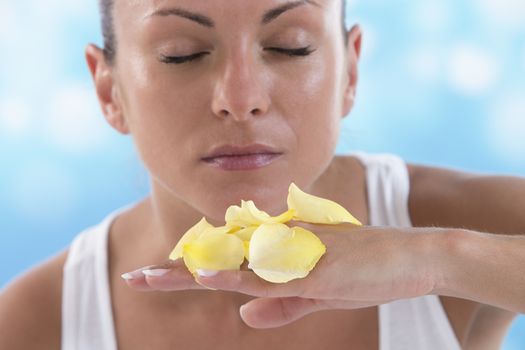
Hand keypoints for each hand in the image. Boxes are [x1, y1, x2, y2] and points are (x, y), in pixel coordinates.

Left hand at [123, 224, 439, 327]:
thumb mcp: (317, 292)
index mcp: (282, 253)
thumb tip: (242, 315)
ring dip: (195, 271)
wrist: (415, 259)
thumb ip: (280, 303)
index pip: (229, 259)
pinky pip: (273, 274)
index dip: (193, 267)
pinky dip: (241, 274)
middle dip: (178, 271)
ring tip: (151, 279)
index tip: (157, 276)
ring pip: (237, 264)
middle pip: (222, 259)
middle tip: (137, 279)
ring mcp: (300, 256)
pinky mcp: (318, 267)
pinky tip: (212, 275)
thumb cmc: (366, 272)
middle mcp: (284, 248)